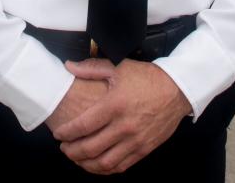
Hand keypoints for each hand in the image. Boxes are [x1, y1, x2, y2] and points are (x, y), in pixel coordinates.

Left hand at [53, 59, 191, 174]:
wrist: (177, 90)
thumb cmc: (146, 78)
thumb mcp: (118, 67)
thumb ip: (90, 68)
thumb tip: (68, 66)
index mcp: (114, 105)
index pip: (84, 125)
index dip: (67, 132)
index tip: (57, 134)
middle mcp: (124, 126)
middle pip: (91, 147)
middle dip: (72, 151)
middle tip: (63, 148)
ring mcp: (135, 140)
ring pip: (105, 162)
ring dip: (86, 163)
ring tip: (76, 158)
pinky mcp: (145, 149)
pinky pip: (121, 166)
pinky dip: (105, 169)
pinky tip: (95, 164)